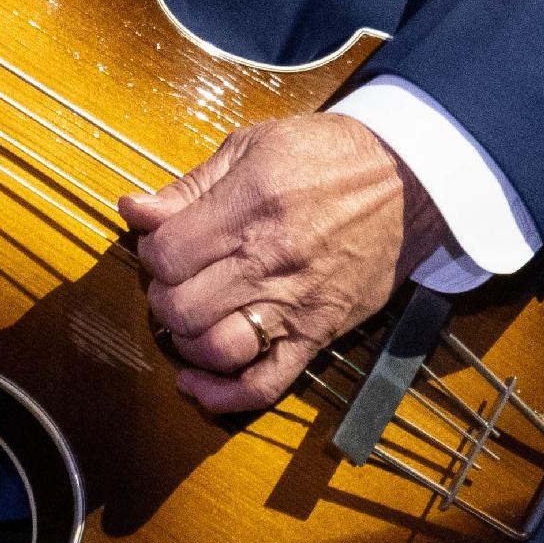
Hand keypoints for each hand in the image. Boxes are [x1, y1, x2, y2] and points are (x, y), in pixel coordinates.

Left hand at [119, 113, 446, 419]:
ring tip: (190, 319)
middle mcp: (269, 262)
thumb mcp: (253, 146)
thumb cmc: (329, 155)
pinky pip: (264, 384)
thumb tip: (133, 210)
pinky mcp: (319, 335)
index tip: (162, 243)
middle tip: (175, 280)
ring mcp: (296, 305)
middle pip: (182, 307)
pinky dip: (223, 396)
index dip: (151, 251)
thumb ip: (190, 186)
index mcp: (248, 208)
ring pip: (216, 350)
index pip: (166, 254)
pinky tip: (196, 383)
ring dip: (187, 342)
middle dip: (163, 296)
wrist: (409, 180)